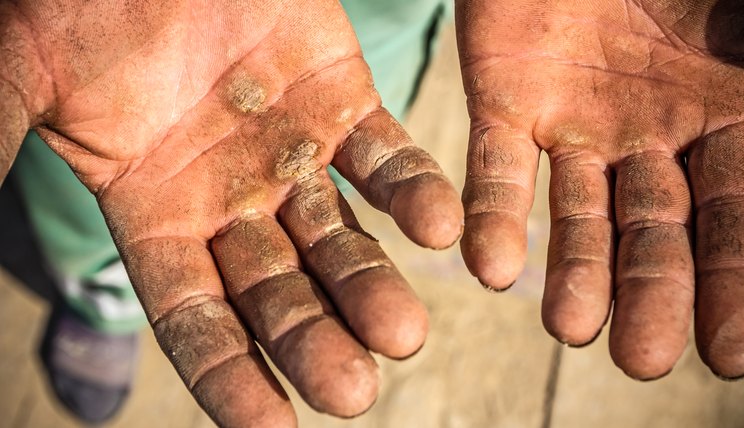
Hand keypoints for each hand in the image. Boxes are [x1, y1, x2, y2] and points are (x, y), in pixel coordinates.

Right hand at [0, 1, 462, 424]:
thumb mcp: (24, 84)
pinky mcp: (344, 100)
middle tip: (355, 392)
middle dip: (314, 341)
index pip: (196, 319)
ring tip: (405, 334)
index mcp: (158, 213)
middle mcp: (231, 198)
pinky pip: (387, 158)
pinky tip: (440, 231)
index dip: (229, 375)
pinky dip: (415, 194)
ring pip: (341, 239)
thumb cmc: (81, 4)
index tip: (270, 427)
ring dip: (372, 286)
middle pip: (279, 293)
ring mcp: (292, 154)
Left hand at [456, 0, 743, 378]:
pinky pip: (497, 168)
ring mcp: (578, 123)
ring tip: (570, 330)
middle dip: (652, 290)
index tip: (730, 354)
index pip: (737, 216)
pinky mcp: (506, 105)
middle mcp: (653, 136)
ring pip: (578, 213)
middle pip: (656, 229)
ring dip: (575, 272)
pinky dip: (494, 216)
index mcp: (729, 118)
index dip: (736, 281)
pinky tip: (493, 269)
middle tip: (639, 360)